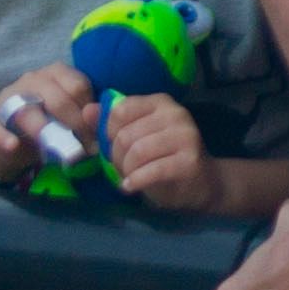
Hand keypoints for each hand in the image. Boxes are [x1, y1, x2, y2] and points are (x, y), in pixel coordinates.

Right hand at [0, 64, 98, 189]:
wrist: (11, 135)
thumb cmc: (47, 120)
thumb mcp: (69, 114)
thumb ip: (84, 115)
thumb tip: (100, 122)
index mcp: (57, 73)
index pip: (78, 86)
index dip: (89, 113)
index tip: (97, 137)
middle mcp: (34, 79)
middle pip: (58, 100)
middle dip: (75, 126)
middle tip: (86, 150)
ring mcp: (10, 96)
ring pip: (28, 112)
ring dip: (44, 132)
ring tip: (57, 153)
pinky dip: (4, 137)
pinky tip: (13, 146)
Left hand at [106, 92, 213, 213]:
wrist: (201, 184)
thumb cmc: (163, 158)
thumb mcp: (136, 137)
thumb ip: (111, 124)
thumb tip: (87, 111)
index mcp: (160, 102)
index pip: (119, 111)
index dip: (108, 133)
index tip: (113, 147)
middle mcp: (175, 114)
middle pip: (125, 134)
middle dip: (116, 157)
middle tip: (122, 169)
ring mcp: (185, 136)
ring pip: (136, 152)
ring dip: (126, 170)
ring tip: (130, 177)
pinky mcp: (189, 160)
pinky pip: (151, 171)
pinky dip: (135, 181)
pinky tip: (132, 186)